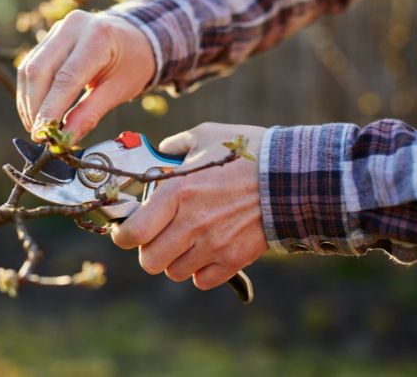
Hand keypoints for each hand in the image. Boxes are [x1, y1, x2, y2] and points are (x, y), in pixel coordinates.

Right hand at [16, 10, 154, 141]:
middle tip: (38, 134)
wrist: (136, 37)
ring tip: (36, 127)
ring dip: (28, 101)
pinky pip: (31, 65)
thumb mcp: (119, 90)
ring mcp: (59, 29)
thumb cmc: (132, 64)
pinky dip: (29, 91)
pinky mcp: (49, 36)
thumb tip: (65, 139)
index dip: (50, 109)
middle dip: (34, 107)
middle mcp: (74, 27)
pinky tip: (35, 111)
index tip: (42, 134)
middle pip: (39, 70)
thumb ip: (90, 113)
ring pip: (30, 68)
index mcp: (98, 37)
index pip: (66, 78)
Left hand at [111, 122, 268, 290]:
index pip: (132, 234)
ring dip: (175, 260)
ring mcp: (213, 245)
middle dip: (149, 250)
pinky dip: (200, 271)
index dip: (123, 236)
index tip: (128, 231)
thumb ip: (175, 145)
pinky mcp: (233, 259)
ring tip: (187, 241)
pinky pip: (202, 280)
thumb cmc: (247, 152)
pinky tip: (207, 251)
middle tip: (158, 237)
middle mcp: (190, 223)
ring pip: (174, 272)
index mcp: (176, 192)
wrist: (293, 176)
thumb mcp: (206, 136)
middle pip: (149, 261)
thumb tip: (160, 152)